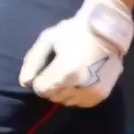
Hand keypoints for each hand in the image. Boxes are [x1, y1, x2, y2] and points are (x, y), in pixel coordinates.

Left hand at [18, 0, 133, 108]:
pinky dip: (77, 94)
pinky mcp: (101, 95)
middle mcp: (80, 86)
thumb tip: (25, 83)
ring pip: (66, 101)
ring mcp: (92, 92)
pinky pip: (80, 102)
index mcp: (66, 71)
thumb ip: (33, 61)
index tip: (48, 68)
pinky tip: (82, 79)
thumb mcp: (48, 38)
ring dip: (64, 91)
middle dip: (51, 85)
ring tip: (71, 73)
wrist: (108, 30)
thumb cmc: (75, 31)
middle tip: (60, 68)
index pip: (41, 89)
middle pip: (53, 96)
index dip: (40, 79)